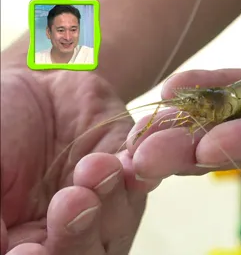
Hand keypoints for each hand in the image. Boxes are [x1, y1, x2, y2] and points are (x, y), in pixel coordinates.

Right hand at [0, 67, 156, 253]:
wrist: (35, 87)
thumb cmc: (1, 126)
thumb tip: (1, 244)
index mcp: (25, 236)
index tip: (28, 249)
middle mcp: (67, 229)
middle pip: (81, 253)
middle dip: (76, 236)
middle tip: (72, 203)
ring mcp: (104, 204)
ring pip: (116, 224)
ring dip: (109, 199)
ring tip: (95, 168)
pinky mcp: (131, 173)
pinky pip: (141, 182)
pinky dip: (139, 175)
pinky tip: (131, 164)